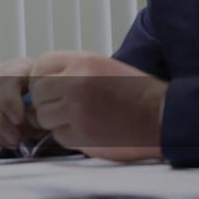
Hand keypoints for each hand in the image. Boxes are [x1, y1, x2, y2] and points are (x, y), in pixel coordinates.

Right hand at [0, 57, 45, 149]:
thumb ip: (40, 109)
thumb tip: (32, 122)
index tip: (19, 120)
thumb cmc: (44, 99)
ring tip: (10, 143)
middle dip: (2, 124)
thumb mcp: (48, 99)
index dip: (10, 102)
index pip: (6, 79)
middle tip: (16, 139)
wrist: (35, 98)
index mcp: (18, 68)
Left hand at [28, 51, 166, 161]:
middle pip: (37, 94)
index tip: (48, 88)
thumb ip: (69, 69)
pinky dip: (68, 136)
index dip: (40, 79)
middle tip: (63, 106)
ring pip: (44, 117)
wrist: (161, 115)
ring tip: (77, 118)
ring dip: (56, 121)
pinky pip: (58, 136)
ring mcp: (78, 110)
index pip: (39, 67)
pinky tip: (87, 130)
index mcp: (81, 62)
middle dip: (46, 101)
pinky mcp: (83, 135)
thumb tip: (37, 82)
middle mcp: (76, 83)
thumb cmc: (132, 90)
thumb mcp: (101, 65)